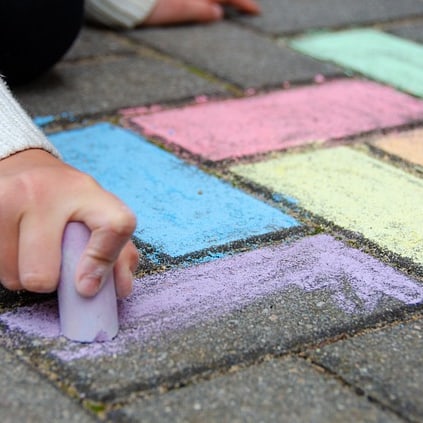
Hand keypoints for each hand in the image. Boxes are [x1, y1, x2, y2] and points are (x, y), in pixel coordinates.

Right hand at [0, 149, 137, 297]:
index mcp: (85, 191)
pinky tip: (14, 244)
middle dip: (49, 281)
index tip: (89, 286)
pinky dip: (6, 264)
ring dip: (23, 274)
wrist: (23, 166)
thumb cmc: (67, 198)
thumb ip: (118, 250)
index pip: (114, 226)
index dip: (104, 261)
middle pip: (42, 275)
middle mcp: (42, 192)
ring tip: (31, 249)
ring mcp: (4, 199)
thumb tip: (121, 288)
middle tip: (52, 261)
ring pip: (13, 277)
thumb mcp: (98, 212)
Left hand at [143, 0, 259, 25]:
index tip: (256, 13)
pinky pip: (200, 2)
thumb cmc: (148, 6)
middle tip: (246, 6)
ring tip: (227, 6)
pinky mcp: (180, 2)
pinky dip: (207, 3)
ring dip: (221, 1)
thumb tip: (219, 13)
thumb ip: (199, 11)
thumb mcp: (176, 11)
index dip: (245, 3)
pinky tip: (207, 7)